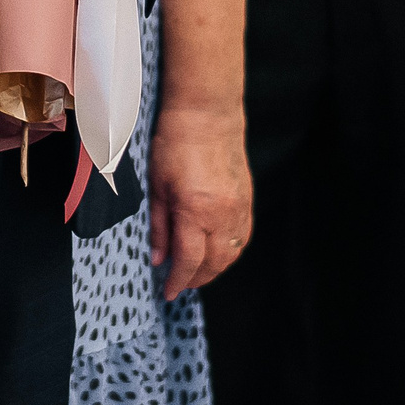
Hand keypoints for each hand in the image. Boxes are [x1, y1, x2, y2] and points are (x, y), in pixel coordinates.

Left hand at [148, 105, 252, 299]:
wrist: (207, 114)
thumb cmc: (175, 143)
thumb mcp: (156, 186)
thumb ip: (159, 227)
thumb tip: (158, 258)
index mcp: (195, 211)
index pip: (189, 261)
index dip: (178, 281)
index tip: (168, 291)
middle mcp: (222, 214)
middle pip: (214, 264)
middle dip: (196, 279)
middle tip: (179, 283)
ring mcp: (239, 208)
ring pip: (232, 254)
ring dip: (215, 269)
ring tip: (196, 271)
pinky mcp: (247, 199)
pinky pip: (243, 237)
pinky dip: (230, 251)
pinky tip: (216, 251)